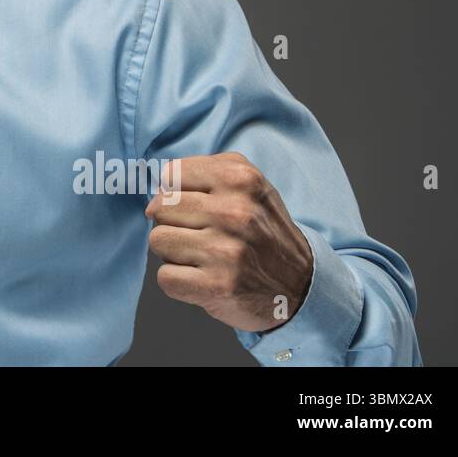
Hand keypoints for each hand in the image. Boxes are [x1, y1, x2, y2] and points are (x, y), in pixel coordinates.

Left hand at [144, 152, 312, 331]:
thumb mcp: (247, 184)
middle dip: (173, 223)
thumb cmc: (263, 230)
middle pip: (160, 208)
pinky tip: (202, 278)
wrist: (301, 285)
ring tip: (204, 256)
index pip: (170, 175)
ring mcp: (226, 251)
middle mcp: (235, 212)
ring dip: (174, 252)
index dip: (174, 192)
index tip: (194, 206)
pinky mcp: (217, 286)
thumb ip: (202, 172)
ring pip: (158, 240)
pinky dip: (178, 281)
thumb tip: (156, 191)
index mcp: (240, 179)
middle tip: (202, 234)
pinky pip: (164, 277)